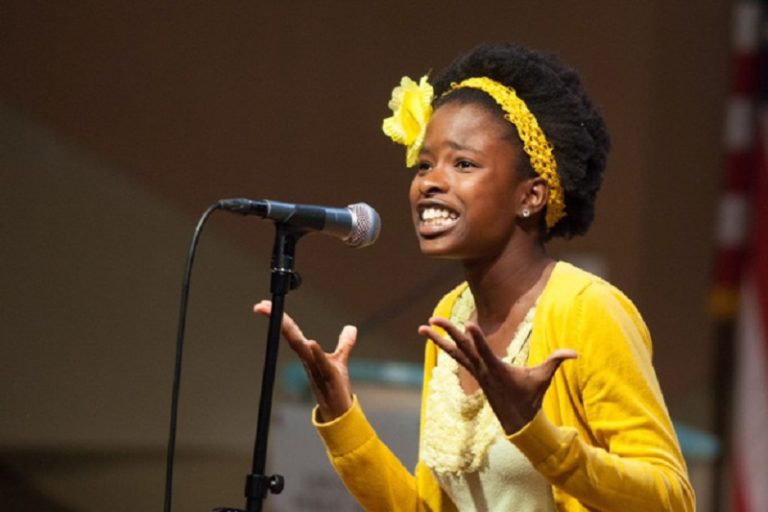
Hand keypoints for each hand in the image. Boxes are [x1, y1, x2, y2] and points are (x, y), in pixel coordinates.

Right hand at [254, 300, 355, 421]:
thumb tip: (351, 328)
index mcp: (308, 352)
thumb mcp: (340, 359)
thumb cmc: (335, 385)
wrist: (339, 409)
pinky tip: (311, 343)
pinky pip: (321, 362)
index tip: (265, 304)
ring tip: (283, 320)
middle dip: (277, 320)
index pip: (291, 330)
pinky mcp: (329, 376)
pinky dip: (316, 353)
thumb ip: (344, 343)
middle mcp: (308, 358)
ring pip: (301, 347)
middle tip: (262, 306)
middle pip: (290, 335)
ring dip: (292, 334)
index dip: (279, 316)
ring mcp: (316, 367)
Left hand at [418, 317, 576, 433]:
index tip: (468, 325)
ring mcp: (476, 371)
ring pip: (454, 352)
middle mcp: (482, 369)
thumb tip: (576, 353)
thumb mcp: (543, 378)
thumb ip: (556, 361)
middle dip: (448, 333)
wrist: (517, 420)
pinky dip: (445, 346)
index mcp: (498, 370)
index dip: (477, 339)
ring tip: (422, 327)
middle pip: (463, 348)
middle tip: (432, 320)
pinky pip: (456, 356)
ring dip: (438, 339)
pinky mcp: (474, 372)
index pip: (485, 351)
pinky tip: (433, 336)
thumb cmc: (530, 396)